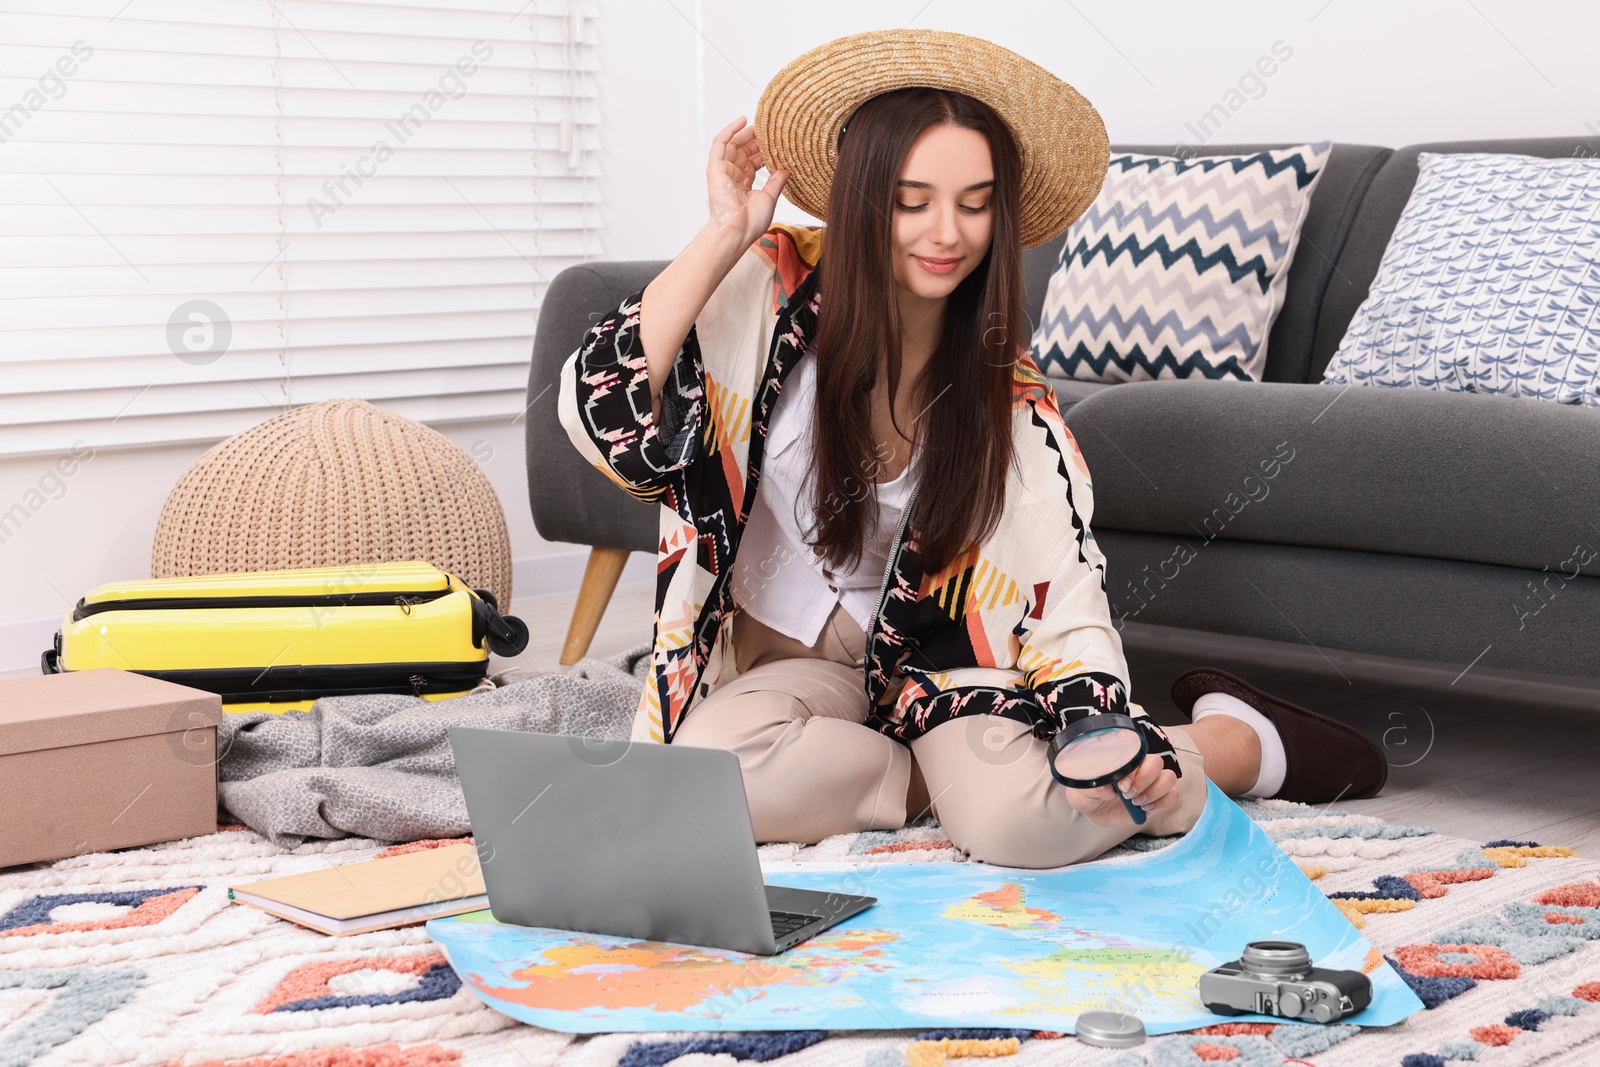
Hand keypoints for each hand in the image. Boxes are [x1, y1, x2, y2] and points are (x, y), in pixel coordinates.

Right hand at [705, 115, 789, 248]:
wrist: (736, 231)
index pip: (752, 162)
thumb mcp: (769, 197)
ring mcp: (722, 172)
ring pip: (733, 145)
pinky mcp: (715, 168)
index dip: (763, 150)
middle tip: (770, 129)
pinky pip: (720, 143)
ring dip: (745, 133)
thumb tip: (787, 168)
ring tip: (760, 123)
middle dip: (756, 140)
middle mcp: (731, 177)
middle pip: (743, 151)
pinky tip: (743, 120)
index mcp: (743, 185)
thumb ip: (776, 181)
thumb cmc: (750, 222)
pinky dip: (730, 130)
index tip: (776, 141)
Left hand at [1062, 753, 1179, 827]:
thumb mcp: (1082, 791)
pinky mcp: (1157, 798)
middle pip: (1157, 762)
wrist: (1094, 812)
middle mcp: (1138, 768)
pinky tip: (1146, 808)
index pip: (1137, 755)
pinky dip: (1162, 803)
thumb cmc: (1088, 794)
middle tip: (1128, 796)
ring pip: (1169, 777)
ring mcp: (1150, 782)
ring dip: (1155, 792)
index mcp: (1121, 760)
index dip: (1133, 771)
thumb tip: (1109, 788)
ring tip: (1137, 803)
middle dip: (1145, 781)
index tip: (1121, 786)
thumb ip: (1093, 787)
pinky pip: (1173, 795)